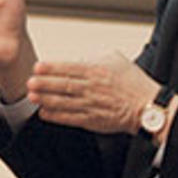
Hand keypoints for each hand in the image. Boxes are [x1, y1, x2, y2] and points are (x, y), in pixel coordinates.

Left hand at [26, 51, 159, 133]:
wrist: (146, 106)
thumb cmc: (133, 83)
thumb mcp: (116, 60)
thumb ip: (95, 57)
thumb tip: (79, 58)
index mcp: (97, 71)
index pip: (69, 68)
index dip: (51, 68)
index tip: (38, 67)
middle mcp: (92, 88)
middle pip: (63, 85)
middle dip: (44, 84)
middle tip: (30, 82)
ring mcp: (91, 105)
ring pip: (64, 102)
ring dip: (46, 99)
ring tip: (32, 96)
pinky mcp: (92, 120)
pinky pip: (70, 118)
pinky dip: (56, 117)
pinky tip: (44, 113)